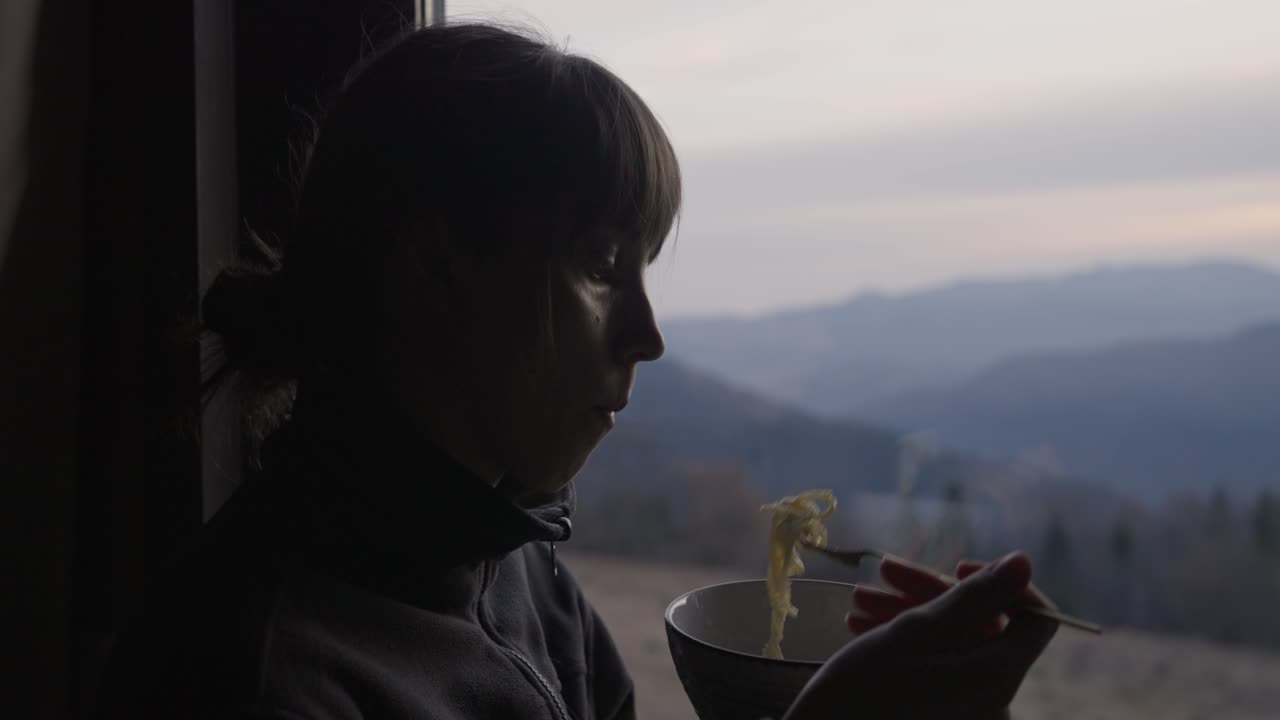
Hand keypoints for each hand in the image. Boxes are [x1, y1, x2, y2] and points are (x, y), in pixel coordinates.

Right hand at [783, 552, 1057, 719]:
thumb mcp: (914, 632)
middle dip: (932, 593)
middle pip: (984, 627)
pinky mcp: (941, 712)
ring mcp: (967, 709)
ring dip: (908, 613)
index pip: (1037, 619)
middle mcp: (993, 698)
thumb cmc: (864, 690)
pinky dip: (908, 644)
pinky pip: (938, 667)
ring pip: (953, 643)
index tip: (957, 567)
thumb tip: (1024, 562)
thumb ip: (973, 596)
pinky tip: (864, 627)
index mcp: (998, 677)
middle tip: (884, 571)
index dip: (1004, 585)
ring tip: (859, 601)